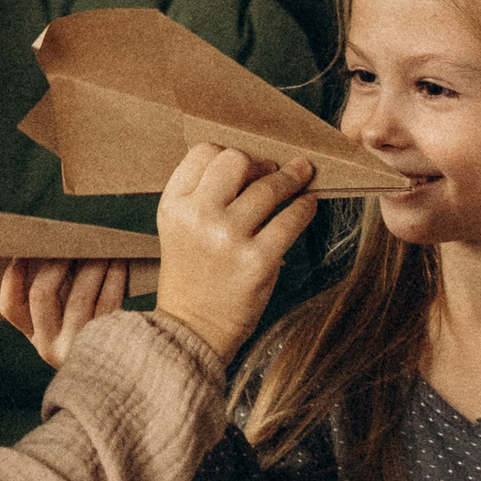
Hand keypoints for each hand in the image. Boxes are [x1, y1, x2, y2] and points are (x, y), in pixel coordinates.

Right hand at [0, 258, 131, 368]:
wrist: (135, 373)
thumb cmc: (99, 334)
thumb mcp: (70, 325)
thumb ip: (58, 297)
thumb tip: (57, 250)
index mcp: (36, 339)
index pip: (10, 306)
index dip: (13, 274)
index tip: (25, 249)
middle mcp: (50, 348)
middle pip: (41, 293)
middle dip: (57, 261)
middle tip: (73, 242)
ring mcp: (78, 348)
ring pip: (78, 296)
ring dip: (91, 265)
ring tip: (102, 248)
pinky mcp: (108, 344)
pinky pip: (108, 301)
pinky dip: (114, 276)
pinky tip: (119, 263)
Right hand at [152, 147, 319, 363]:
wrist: (193, 328)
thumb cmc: (193, 275)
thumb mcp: (180, 229)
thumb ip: (203, 195)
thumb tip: (255, 163)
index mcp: (174, 206)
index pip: (203, 152)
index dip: (228, 153)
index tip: (244, 166)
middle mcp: (197, 217)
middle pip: (236, 160)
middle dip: (260, 163)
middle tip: (273, 171)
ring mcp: (228, 238)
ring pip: (269, 186)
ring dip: (291, 177)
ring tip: (301, 176)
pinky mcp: (258, 260)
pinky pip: (292, 218)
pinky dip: (304, 207)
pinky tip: (306, 204)